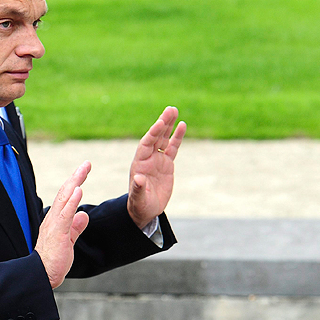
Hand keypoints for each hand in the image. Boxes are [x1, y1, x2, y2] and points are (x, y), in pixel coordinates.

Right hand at [35, 161, 91, 288]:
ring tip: (83, 170)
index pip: (66, 196)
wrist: (42, 275)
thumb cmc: (53, 261)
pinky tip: (79, 190)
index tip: (84, 171)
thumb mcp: (68, 241)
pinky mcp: (58, 233)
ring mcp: (54, 224)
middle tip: (86, 163)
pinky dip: (72, 200)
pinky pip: (65, 213)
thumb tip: (84, 215)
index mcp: (56, 219)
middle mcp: (53, 218)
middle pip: (65, 192)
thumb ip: (76, 227)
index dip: (75, 182)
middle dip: (76, 176)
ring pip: (65, 198)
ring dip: (75, 182)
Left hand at [127, 106, 186, 228]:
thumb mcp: (138, 199)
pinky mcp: (166, 164)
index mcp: (140, 163)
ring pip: (164, 138)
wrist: (145, 209)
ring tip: (174, 110)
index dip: (153, 133)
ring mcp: (157, 159)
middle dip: (162, 123)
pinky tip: (181, 125)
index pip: (146, 144)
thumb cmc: (140, 205)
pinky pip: (172, 147)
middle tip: (170, 109)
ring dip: (168, 125)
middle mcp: (148, 158)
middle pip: (155, 136)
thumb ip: (138, 189)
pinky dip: (177, 136)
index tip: (160, 123)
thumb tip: (138, 179)